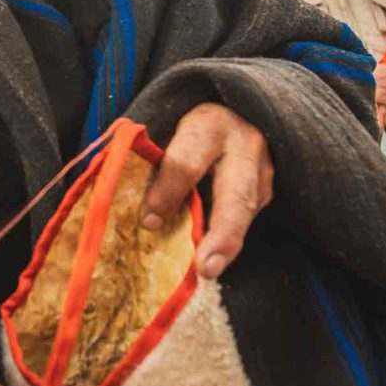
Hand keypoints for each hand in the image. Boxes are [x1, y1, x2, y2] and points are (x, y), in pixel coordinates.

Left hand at [139, 103, 273, 279]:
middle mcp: (243, 146)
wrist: (228, 113)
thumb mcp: (166, 132)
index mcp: (208, 126)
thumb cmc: (186, 129)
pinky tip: (212, 261)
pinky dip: (228, 243)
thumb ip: (149, 161)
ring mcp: (262, 171)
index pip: (186, 162)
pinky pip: (247, 219)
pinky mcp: (266, 191)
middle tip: (207, 267)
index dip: (166, 193)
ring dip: (228, 244)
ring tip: (209, 271)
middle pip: (235, 194)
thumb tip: (119, 201)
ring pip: (246, 210)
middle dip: (223, 233)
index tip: (148, 222)